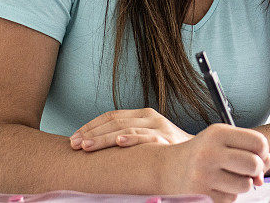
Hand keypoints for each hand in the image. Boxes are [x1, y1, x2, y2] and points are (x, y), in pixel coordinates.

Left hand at [69, 108, 192, 151]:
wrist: (196, 155)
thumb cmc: (167, 148)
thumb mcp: (147, 137)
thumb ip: (128, 136)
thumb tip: (96, 145)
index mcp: (143, 114)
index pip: (110, 115)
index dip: (90, 125)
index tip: (73, 138)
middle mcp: (150, 117)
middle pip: (114, 121)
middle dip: (91, 133)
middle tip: (73, 144)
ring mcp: (158, 128)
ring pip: (125, 129)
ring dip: (103, 138)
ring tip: (86, 146)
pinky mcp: (166, 140)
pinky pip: (146, 138)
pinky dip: (132, 139)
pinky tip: (119, 143)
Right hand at [163, 124, 269, 202]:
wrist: (167, 168)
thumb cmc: (202, 152)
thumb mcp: (222, 141)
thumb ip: (248, 148)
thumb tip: (268, 162)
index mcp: (218, 133)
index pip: (258, 142)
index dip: (263, 151)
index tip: (256, 154)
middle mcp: (210, 152)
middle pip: (254, 164)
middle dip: (256, 170)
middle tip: (246, 169)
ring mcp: (204, 175)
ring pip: (245, 185)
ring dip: (242, 184)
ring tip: (228, 177)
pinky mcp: (201, 194)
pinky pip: (231, 199)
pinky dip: (228, 195)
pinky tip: (216, 186)